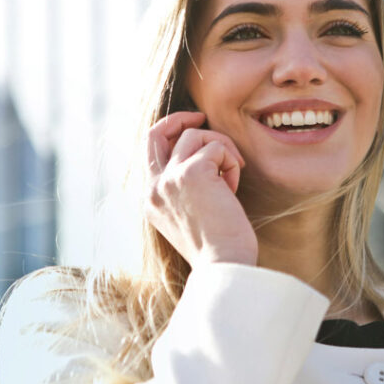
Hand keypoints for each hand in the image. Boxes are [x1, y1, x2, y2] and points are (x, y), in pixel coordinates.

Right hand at [144, 112, 256, 268]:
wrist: (224, 266)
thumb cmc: (217, 248)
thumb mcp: (190, 216)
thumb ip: (185, 189)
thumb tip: (203, 157)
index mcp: (151, 200)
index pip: (150, 151)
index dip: (171, 133)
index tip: (193, 128)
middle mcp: (154, 187)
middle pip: (157, 132)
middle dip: (180, 118)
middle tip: (203, 117)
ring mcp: (170, 179)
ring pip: (196, 136)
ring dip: (221, 149)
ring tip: (231, 178)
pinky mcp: (192, 172)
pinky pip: (217, 147)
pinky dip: (231, 162)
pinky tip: (233, 188)